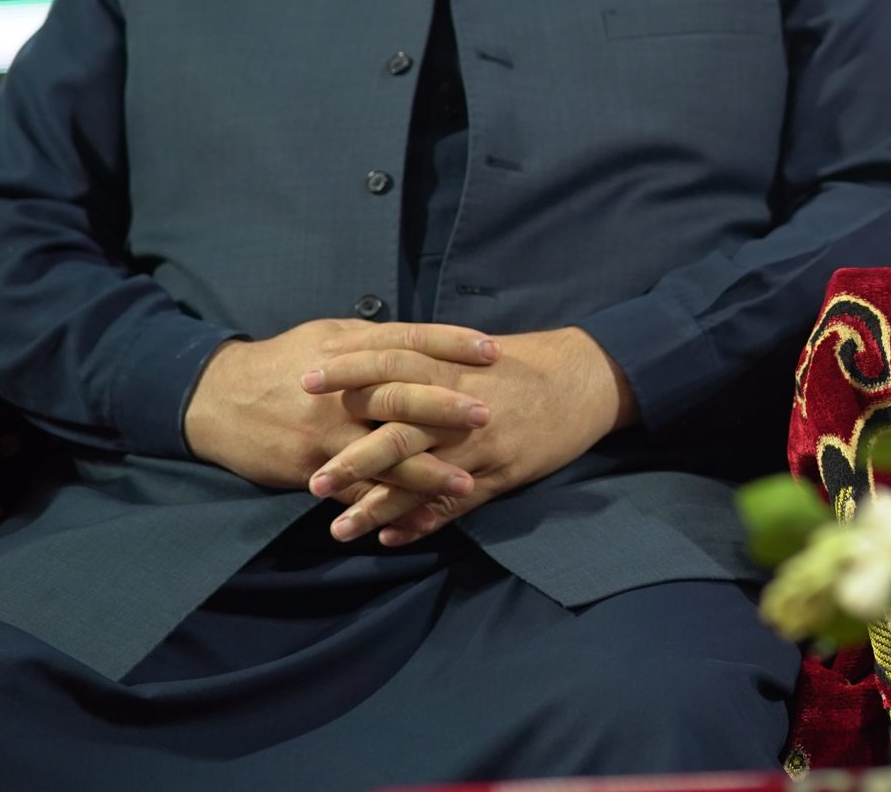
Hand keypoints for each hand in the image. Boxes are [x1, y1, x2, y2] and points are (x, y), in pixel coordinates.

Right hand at [183, 319, 495, 499]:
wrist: (215, 398)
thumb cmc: (282, 362)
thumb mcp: (326, 336)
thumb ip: (375, 341)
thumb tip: (426, 341)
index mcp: (347, 347)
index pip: (409, 339)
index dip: (452, 343)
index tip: (492, 350)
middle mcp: (339, 388)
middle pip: (400, 395)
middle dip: (446, 408)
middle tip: (488, 416)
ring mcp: (323, 431)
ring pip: (382, 453)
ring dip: (427, 471)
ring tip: (467, 482)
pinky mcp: (308, 467)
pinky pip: (354, 490)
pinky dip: (387, 504)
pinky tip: (418, 514)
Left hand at [305, 326, 637, 545]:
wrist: (586, 378)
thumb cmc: (525, 364)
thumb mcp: (474, 352)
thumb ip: (427, 360)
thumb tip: (374, 362)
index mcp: (452, 368)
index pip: (390, 366)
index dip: (348, 374)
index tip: (303, 383)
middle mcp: (461, 407)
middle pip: (398, 431)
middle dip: (352, 457)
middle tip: (309, 479)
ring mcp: (481, 444)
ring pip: (421, 477)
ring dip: (378, 505)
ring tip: (338, 529)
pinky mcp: (501, 472)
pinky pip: (455, 504)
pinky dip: (422, 523)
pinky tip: (391, 538)